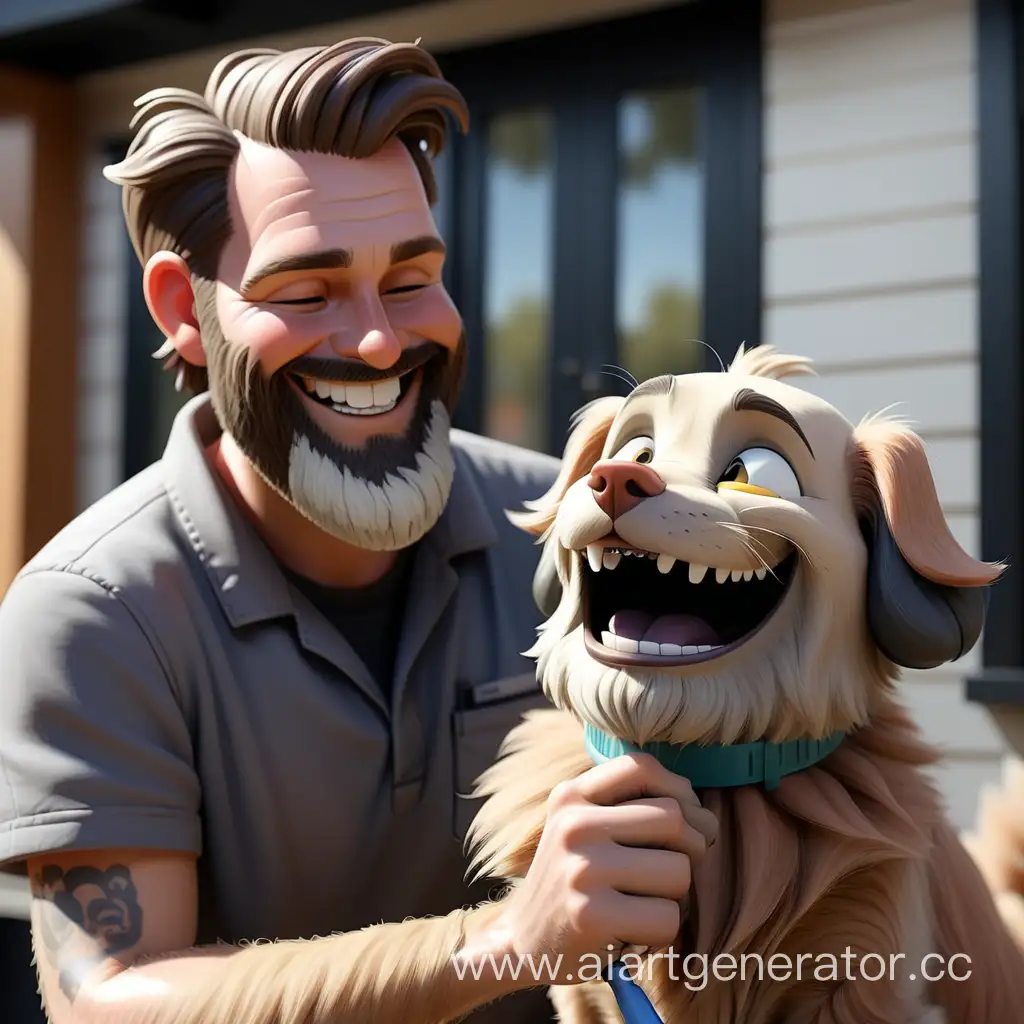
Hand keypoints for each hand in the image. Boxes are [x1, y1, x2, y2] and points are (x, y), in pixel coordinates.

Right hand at [492, 752, 717, 985]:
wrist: (524, 941)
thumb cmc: (573, 880)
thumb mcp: (582, 827)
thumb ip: (630, 806)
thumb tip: (706, 817)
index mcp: (571, 796)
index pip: (642, 767)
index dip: (679, 790)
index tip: (685, 819)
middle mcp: (574, 825)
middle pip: (673, 818)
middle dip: (692, 848)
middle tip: (675, 872)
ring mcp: (582, 869)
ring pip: (678, 871)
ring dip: (677, 896)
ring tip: (647, 903)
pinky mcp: (592, 916)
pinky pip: (668, 917)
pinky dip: (664, 932)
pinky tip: (636, 933)